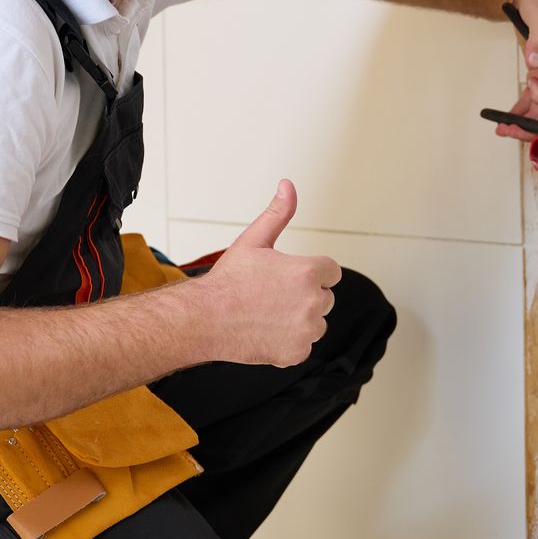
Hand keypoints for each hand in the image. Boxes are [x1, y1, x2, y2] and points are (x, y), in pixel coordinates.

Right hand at [200, 180, 342, 366]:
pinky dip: (289, 342)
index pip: (331, 272)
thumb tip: (288, 185)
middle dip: (305, 296)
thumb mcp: (254, 240)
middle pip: (325, 298)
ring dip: (301, 320)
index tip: (290, 277)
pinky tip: (266, 332)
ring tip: (268, 314)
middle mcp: (313, 302)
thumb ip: (278, 213)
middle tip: (272, 296)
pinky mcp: (297, 353)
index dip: (312, 273)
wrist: (205, 319)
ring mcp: (306, 330)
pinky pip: (303, 346)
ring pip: (316, 323)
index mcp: (308, 272)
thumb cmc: (227, 281)